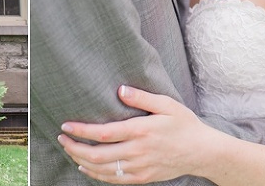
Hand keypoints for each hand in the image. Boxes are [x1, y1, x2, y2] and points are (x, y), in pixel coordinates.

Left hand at [58, 85, 211, 183]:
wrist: (202, 152)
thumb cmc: (184, 124)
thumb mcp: (166, 104)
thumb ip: (142, 97)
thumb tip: (120, 89)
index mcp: (140, 131)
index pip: (103, 133)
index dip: (81, 130)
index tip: (66, 125)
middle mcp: (137, 151)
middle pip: (97, 154)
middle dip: (75, 147)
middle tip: (62, 138)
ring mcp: (140, 167)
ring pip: (103, 169)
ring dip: (82, 160)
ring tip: (69, 150)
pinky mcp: (143, 177)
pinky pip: (114, 179)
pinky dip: (96, 174)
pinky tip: (86, 167)